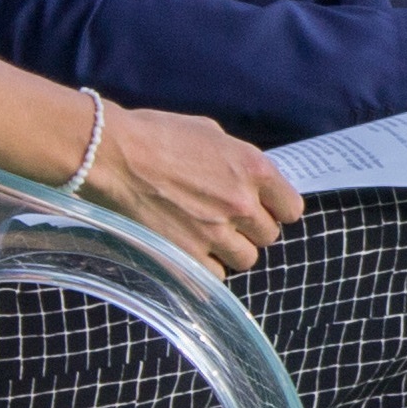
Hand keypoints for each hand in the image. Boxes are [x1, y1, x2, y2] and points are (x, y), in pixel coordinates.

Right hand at [91, 105, 304, 274]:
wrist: (114, 155)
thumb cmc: (158, 134)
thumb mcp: (210, 133)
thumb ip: (237, 160)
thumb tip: (246, 178)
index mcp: (254, 169)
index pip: (292, 208)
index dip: (277, 209)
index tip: (263, 208)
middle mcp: (241, 204)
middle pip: (269, 236)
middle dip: (251, 229)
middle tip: (228, 218)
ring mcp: (216, 233)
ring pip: (246, 259)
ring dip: (232, 249)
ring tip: (209, 235)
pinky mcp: (189, 254)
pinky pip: (215, 274)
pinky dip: (207, 265)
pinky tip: (191, 247)